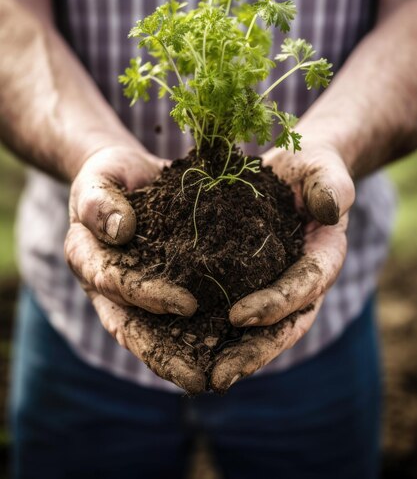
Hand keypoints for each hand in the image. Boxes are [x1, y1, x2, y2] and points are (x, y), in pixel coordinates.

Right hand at [64, 145, 204, 392]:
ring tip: (215, 381)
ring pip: (151, 331)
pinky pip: (172, 316)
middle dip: (163, 354)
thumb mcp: (98, 178)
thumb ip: (99, 201)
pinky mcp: (156, 287)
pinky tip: (226, 350)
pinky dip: (194, 335)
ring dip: (180, 358)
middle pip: (130, 325)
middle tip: (199, 380)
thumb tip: (120, 230)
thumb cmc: (109, 175)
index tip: (187, 304)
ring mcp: (130, 291)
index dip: (146, 294)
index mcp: (86, 257)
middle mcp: (106, 284)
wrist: (126, 175)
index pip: (114, 282)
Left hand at [210, 139, 354, 392]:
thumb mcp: (323, 169)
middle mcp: (303, 281)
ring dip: (232, 353)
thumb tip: (328, 209)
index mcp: (323, 257)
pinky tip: (184, 345)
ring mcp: (277, 285)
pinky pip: (234, 308)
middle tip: (219, 377)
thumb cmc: (312, 167)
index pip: (305, 287)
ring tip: (201, 379)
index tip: (237, 316)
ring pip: (258, 328)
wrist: (296, 171)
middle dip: (252, 351)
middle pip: (283, 324)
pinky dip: (214, 329)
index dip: (275, 304)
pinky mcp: (251, 280)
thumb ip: (330, 187)